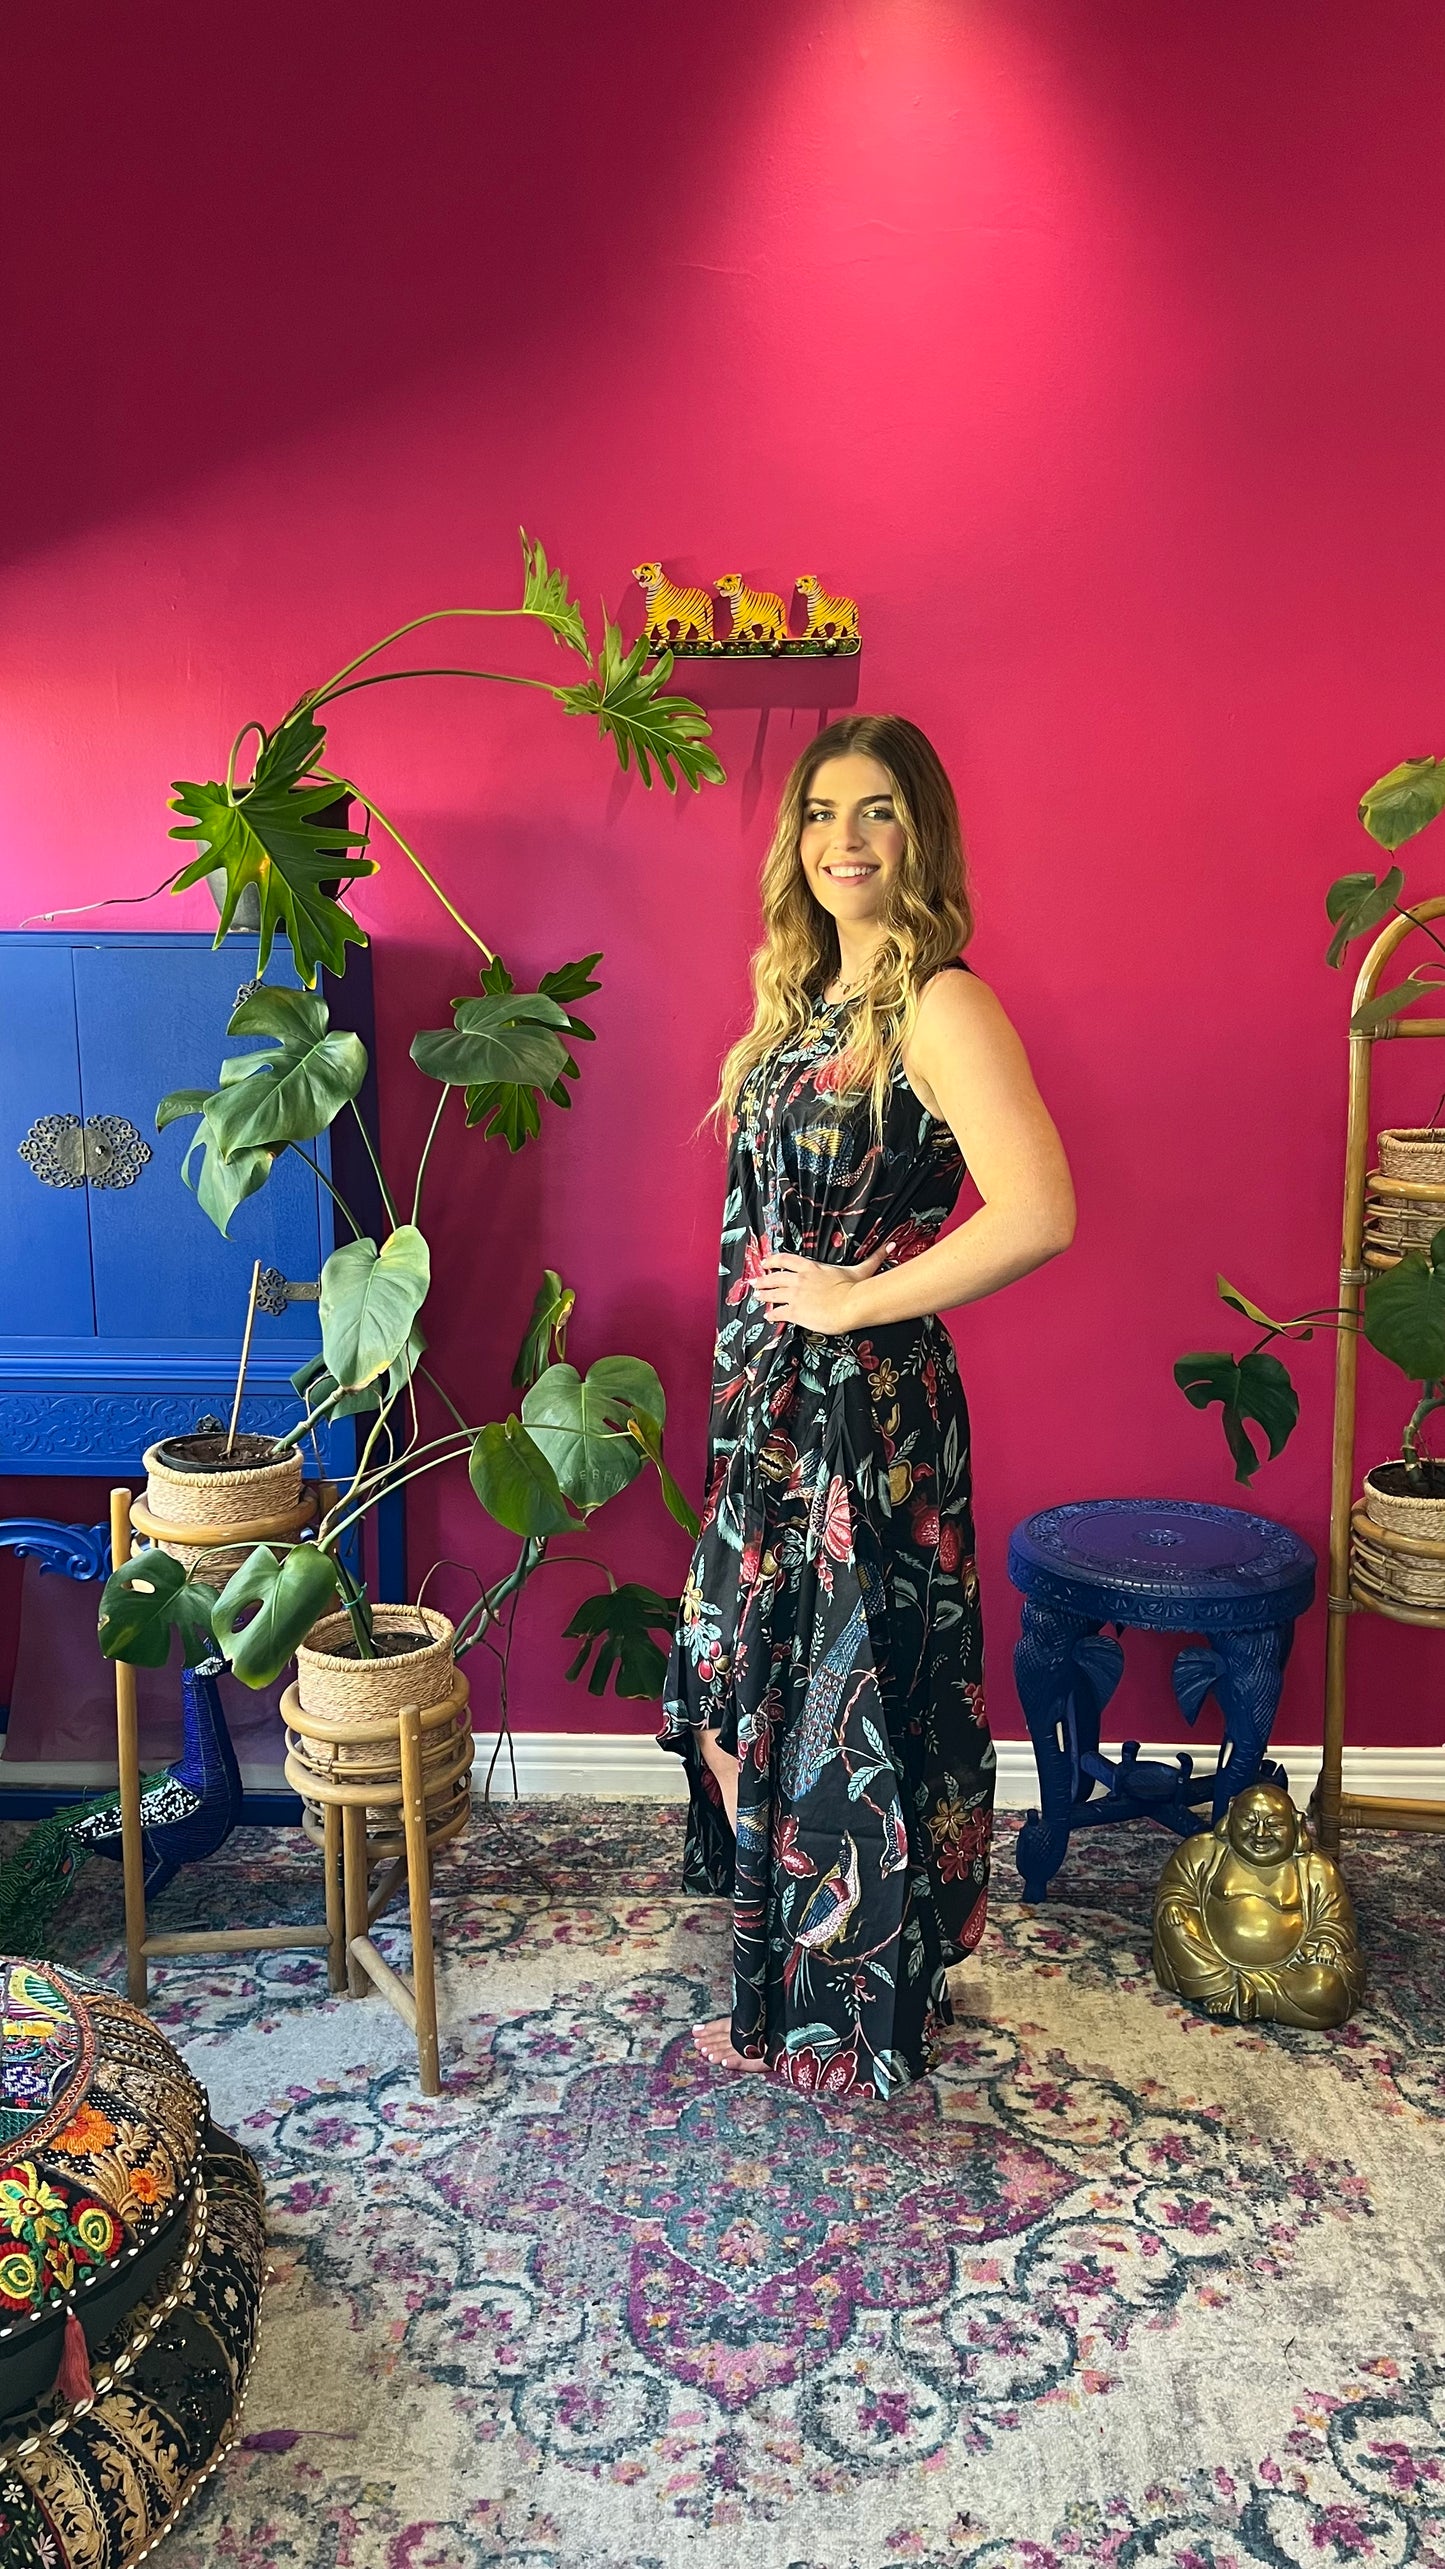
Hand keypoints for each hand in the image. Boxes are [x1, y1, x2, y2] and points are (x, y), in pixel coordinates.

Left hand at [753, 1248, 885, 1334]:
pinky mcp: (795, 1312)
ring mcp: (795, 1295)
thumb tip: (890, 1246)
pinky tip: (768, 1316)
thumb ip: (873, 1257)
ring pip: (772, 1294)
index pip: (785, 1259)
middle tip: (754, 1282)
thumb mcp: (861, 1270)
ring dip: (763, 1295)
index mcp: (811, 1267)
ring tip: (757, 1297)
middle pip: (774, 1277)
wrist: (851, 1305)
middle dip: (762, 1280)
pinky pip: (778, 1312)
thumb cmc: (855, 1288)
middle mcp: (799, 1279)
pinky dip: (772, 1314)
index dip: (772, 1260)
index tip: (765, 1262)